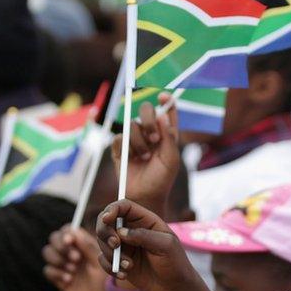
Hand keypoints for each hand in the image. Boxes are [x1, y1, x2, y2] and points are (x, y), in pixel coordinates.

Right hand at [43, 226, 107, 290]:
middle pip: (54, 238)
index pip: (68, 230)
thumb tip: (74, 233)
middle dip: (61, 246)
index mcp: (83, 243)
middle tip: (76, 259)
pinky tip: (69, 280)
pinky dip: (57, 273)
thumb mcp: (100, 263)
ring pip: (47, 252)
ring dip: (58, 259)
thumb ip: (88, 247)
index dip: (66, 233)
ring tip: (74, 269)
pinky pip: (47, 270)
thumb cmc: (106, 280)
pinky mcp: (56, 277)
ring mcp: (62, 263)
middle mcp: (70, 251)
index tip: (71, 241)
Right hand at [95, 199, 198, 290]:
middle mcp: (132, 230)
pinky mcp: (118, 260)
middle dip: (105, 232)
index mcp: (145, 220)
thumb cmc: (175, 262)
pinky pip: (103, 259)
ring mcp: (124, 245)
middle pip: (106, 221)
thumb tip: (121, 232)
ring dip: (111, 254)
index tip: (106, 219)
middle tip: (116, 245)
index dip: (112, 209)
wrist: (174, 286)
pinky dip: (109, 266)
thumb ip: (144, 236)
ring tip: (129, 266)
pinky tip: (124, 274)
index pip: (123, 206)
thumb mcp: (165, 246)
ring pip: (103, 241)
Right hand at [113, 99, 180, 215]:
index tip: (164, 96)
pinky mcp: (120, 146)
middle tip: (154, 138)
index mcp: (165, 134)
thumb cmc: (162, 178)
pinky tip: (131, 158)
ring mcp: (134, 138)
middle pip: (146, 110)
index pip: (166, 111)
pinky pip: (119, 137)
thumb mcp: (171, 159)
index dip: (166, 101)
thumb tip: (163, 115)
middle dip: (149, 120)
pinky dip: (126, 147)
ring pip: (132, 125)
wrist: (144, 195)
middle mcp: (150, 132)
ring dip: (139, 142)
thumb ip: (169, 137)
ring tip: (145, 157)